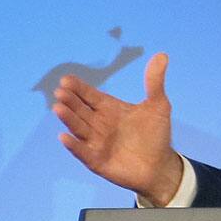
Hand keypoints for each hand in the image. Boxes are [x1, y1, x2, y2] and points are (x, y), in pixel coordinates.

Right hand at [52, 52, 182, 205]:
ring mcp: (97, 143)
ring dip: (69, 119)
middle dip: (71, 101)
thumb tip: (162, 55)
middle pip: (81, 110)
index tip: (67, 79)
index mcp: (110, 109)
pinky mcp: (98, 161)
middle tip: (61, 91)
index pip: (90, 96)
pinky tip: (64, 137)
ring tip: (59, 108)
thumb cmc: (156, 134)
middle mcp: (99, 124)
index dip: (79, 88)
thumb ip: (155, 82)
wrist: (161, 165)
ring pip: (79, 129)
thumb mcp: (158, 105)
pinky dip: (74, 146)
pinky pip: (83, 153)